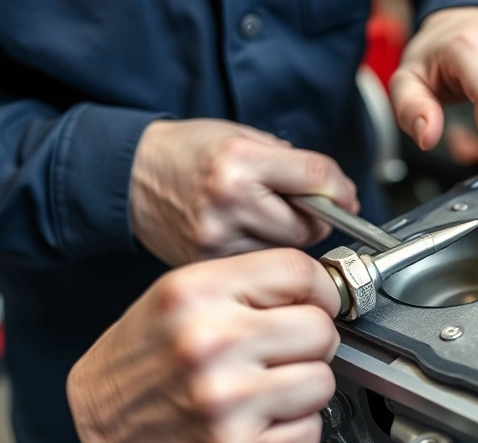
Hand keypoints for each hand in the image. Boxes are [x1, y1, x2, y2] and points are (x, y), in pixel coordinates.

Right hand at [66, 249, 341, 442]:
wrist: (95, 424)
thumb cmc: (144, 358)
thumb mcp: (184, 296)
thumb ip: (252, 285)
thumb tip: (325, 288)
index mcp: (197, 294)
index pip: (299, 272)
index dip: (320, 288)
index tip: (317, 301)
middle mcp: (211, 344)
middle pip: (321, 330)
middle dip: (310, 341)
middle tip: (282, 351)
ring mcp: (226, 403)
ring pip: (323, 382)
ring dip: (303, 387)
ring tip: (266, 387)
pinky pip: (311, 431)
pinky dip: (294, 428)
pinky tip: (261, 419)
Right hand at [130, 119, 358, 265]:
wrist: (132, 179)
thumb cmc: (189, 153)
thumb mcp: (243, 137)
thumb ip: (293, 163)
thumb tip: (341, 196)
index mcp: (239, 162)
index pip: (316, 178)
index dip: (339, 189)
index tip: (345, 195)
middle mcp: (228, 203)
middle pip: (309, 226)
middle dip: (314, 218)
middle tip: (295, 207)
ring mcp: (217, 240)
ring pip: (289, 253)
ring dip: (289, 240)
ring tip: (262, 219)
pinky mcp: (210, 266)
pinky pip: (261, 269)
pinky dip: (264, 257)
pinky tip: (244, 237)